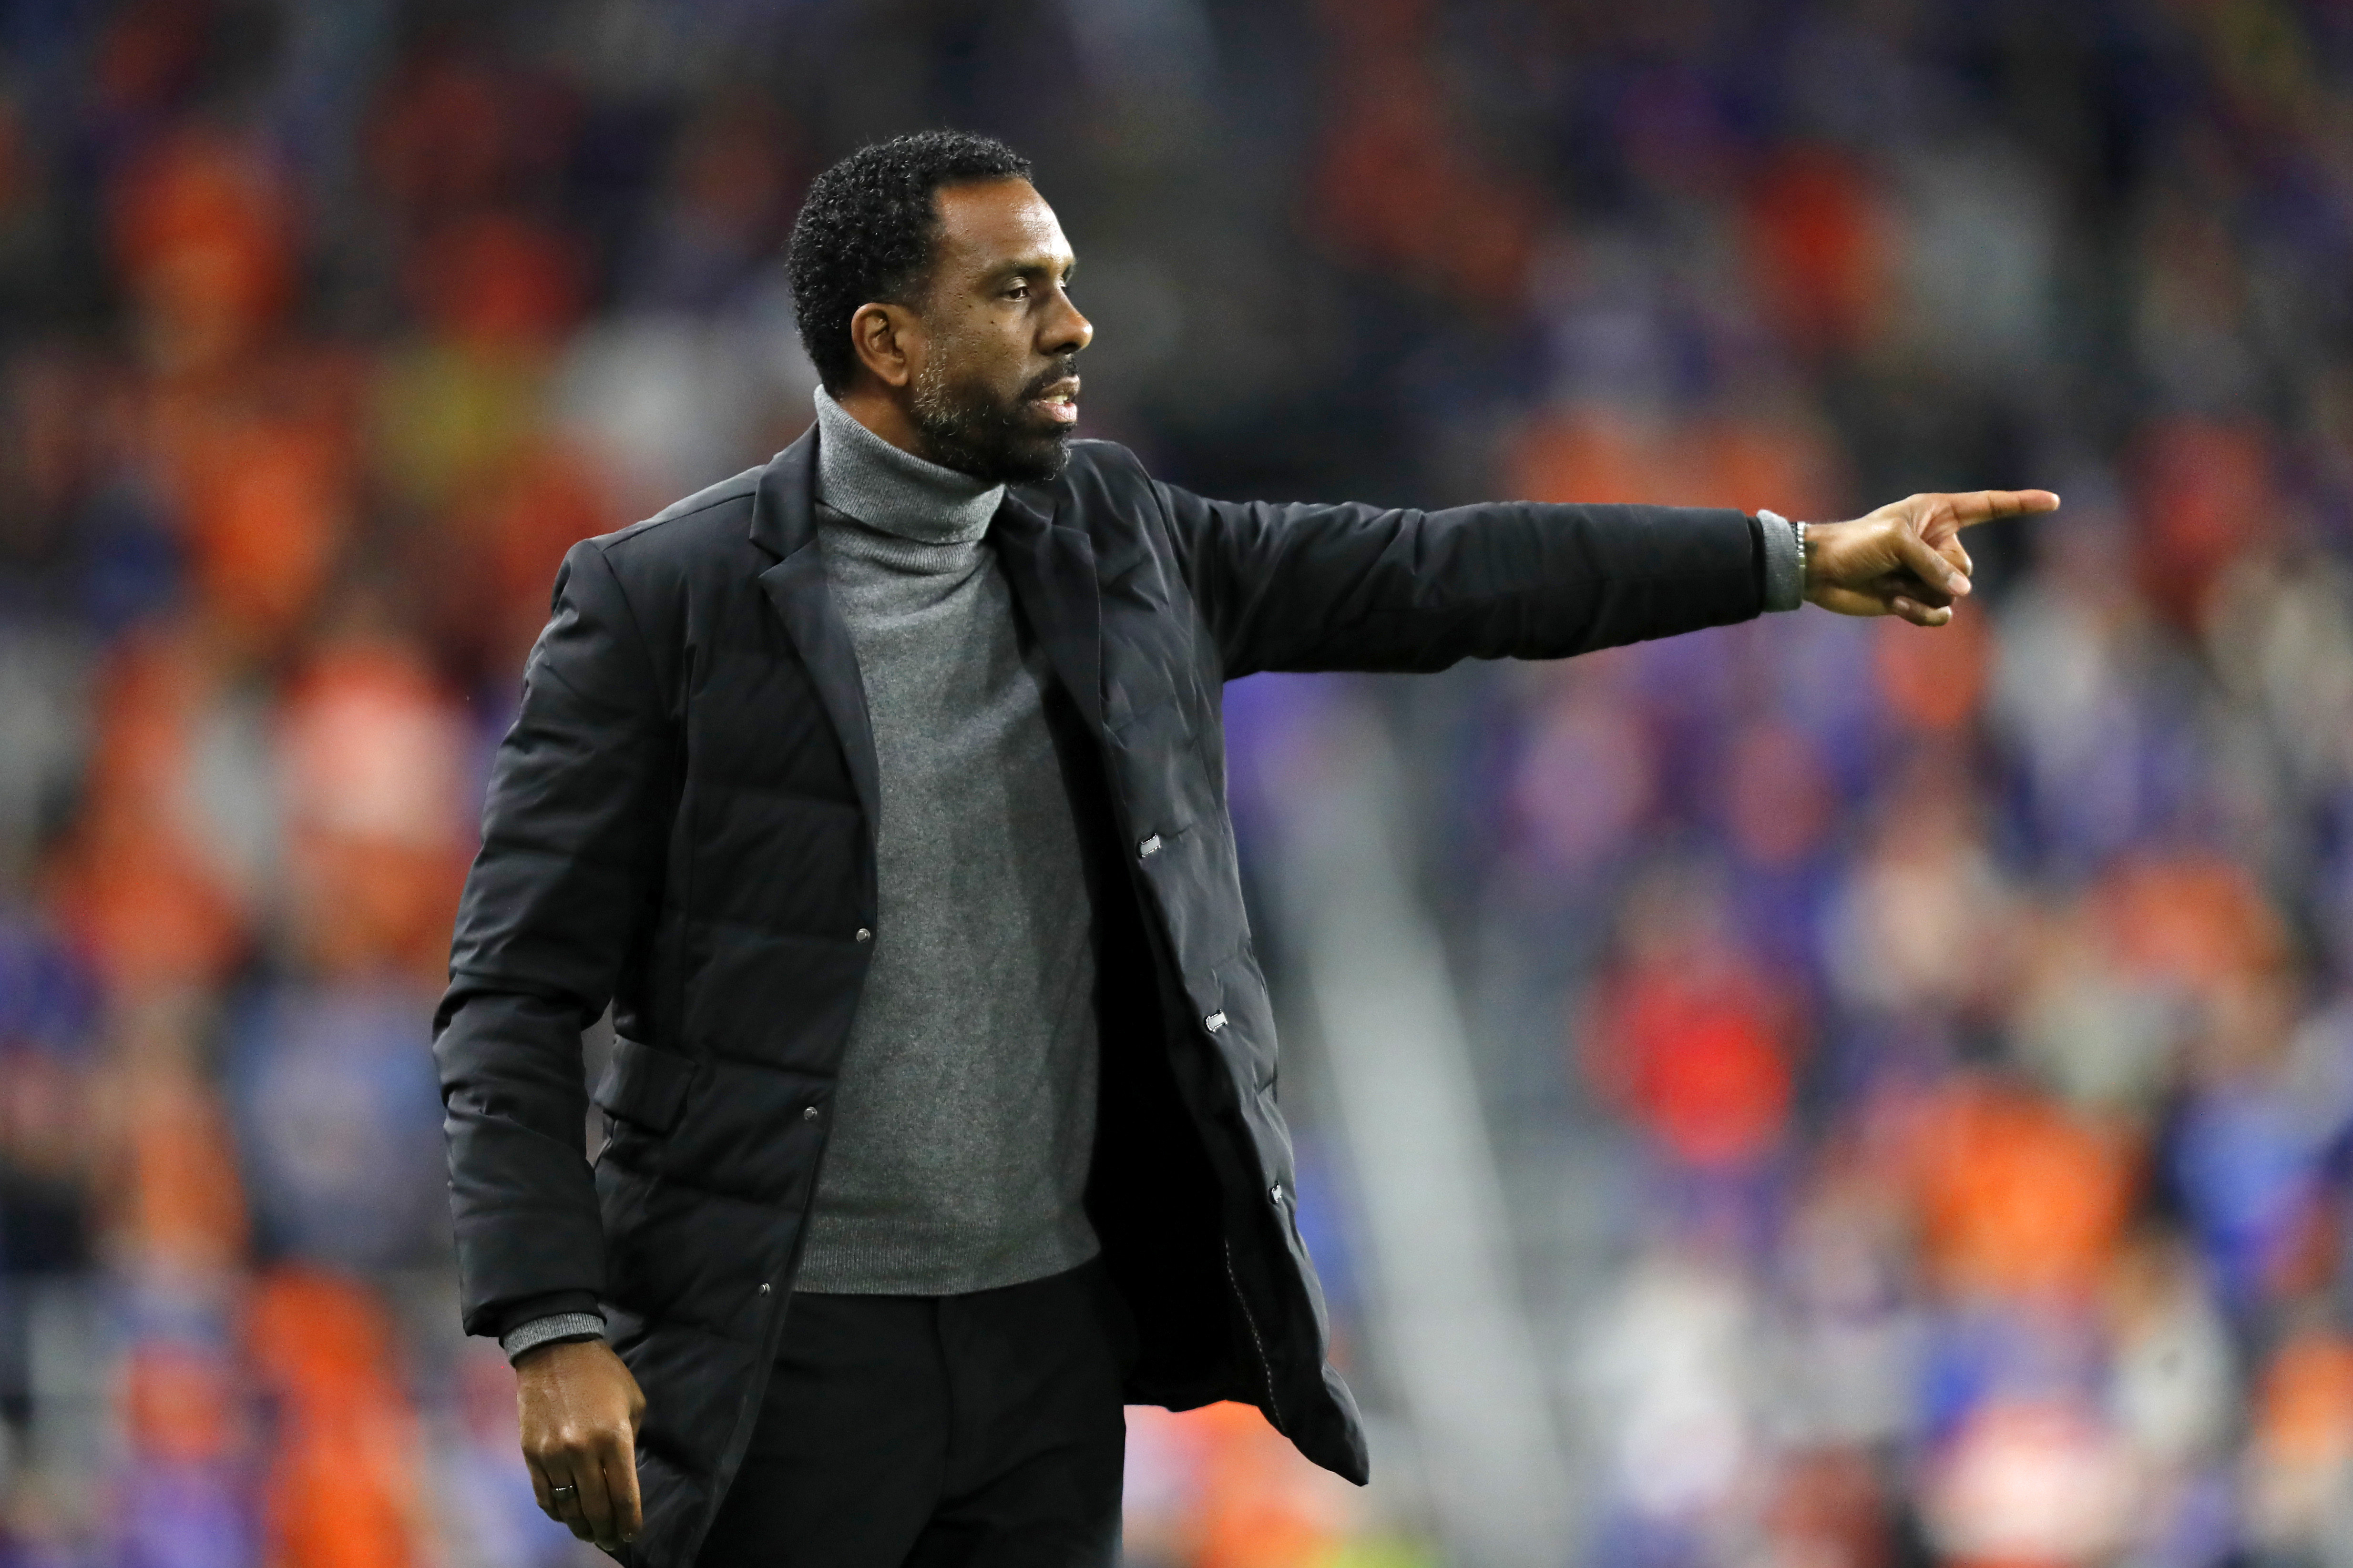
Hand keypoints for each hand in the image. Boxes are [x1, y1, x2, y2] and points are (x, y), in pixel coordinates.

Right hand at [516, 1338, 645, 1551]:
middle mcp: (584, 1451)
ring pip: (568, 1507)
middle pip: (596, 1508)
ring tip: (590, 1533)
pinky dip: (556, 1511)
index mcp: (615, 1438)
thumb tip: (624, 1476)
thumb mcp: (632, 1402)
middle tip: (611, 1540)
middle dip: (606, 1531)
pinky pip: (544, 1495)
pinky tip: (566, 1516)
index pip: (624, 1495)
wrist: (555, 1350)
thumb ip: (631, 1440)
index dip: (629, 1522)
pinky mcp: (531, 1453)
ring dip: (580, 1526)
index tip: (631, 1535)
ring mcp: (554, 1454)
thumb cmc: (603, 1373)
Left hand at [1802, 490, 2060, 625]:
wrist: (1821, 573)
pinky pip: (1939, 614)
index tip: (2053, 501)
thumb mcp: (1898, 542)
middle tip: (1902, 565)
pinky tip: (1894, 604)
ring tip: (1892, 583)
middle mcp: (1938, 541)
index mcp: (1938, 513)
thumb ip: (1936, 564)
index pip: (1989, 507)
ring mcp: (1928, 572)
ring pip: (1954, 594)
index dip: (2021, 504)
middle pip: (1967, 567)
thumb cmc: (1856, 544)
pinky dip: (1919, 613)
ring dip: (1923, 593)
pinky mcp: (1915, 599)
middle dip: (1940, 572)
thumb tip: (1962, 594)